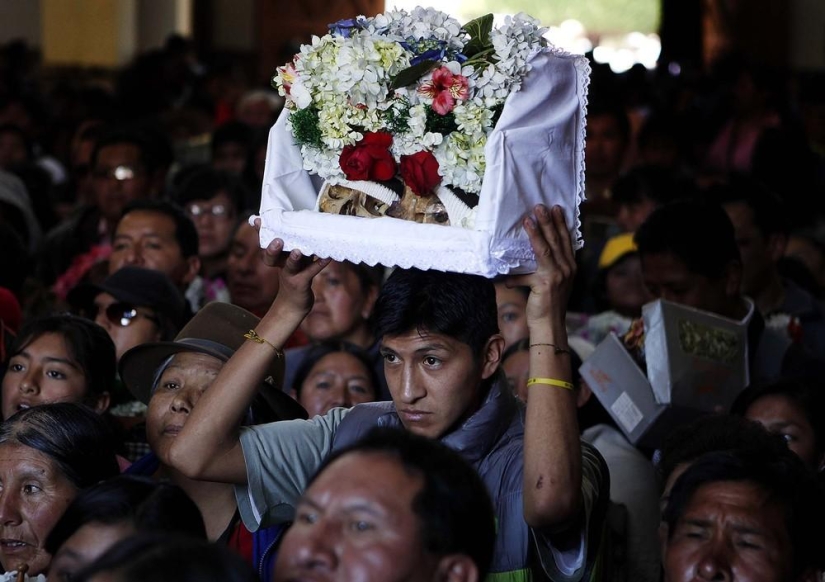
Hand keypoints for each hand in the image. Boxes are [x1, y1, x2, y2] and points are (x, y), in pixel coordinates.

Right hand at [254, 219, 330, 315]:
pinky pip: (311, 272)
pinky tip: (328, 257)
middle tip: (277, 240)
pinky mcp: (302, 283)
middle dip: (273, 248)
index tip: (257, 221)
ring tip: (297, 251)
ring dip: (293, 258)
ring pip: (290, 266)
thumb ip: (295, 244)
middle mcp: (281, 265)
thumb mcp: (292, 259)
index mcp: (277, 257)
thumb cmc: (295, 275)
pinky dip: (320, 264)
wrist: (294, 302)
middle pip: (273, 256)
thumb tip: (303, 223)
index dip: (260, 233)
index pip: (266, 243)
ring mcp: (291, 275)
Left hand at [508, 205, 575, 328]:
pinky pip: (526, 273)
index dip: (560, 224)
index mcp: (570, 267)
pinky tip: (506, 274)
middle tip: (541, 206)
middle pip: (556, 240)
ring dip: (537, 231)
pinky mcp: (545, 283)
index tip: (556, 209)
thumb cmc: (548, 304)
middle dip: (548, 221)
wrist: (550, 325)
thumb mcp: (552, 283)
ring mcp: (557, 275)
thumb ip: (546, 269)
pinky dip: (515, 274)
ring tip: (529, 218)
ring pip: (545, 248)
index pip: (566, 240)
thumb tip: (531, 257)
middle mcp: (567, 269)